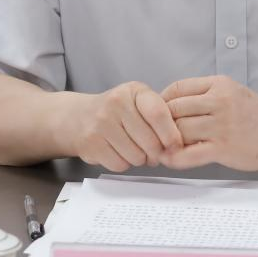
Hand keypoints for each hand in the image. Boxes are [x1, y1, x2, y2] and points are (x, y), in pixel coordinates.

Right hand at [61, 81, 182, 171]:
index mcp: (134, 91)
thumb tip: (177, 146)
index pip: (158, 114)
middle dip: (157, 153)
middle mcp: (116, 104)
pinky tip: (120, 153)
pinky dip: (124, 164)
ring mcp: (101, 124)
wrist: (79, 117)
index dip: (171, 135)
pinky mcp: (91, 144)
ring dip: (140, 160)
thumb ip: (160, 116)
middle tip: (153, 152)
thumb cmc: (118, 112)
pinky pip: (120, 165)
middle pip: (150, 142)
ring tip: (134, 150)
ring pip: (136, 157)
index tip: (176, 146)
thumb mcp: (139, 101)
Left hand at [160, 75, 257, 170]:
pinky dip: (174, 158)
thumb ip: (204, 95)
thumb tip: (169, 104)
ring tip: (163, 147)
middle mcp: (220, 102)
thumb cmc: (257, 115)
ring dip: (167, 141)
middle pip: (174, 109)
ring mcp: (222, 125)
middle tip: (155, 133)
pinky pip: (189, 154)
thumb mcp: (232, 92)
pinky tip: (170, 159)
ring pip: (179, 130)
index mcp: (220, 85)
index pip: (178, 88)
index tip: (158, 113)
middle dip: (161, 123)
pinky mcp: (224, 148)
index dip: (162, 101)